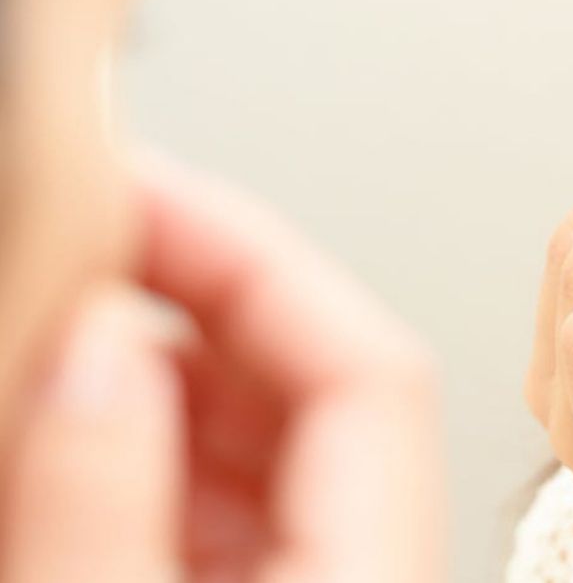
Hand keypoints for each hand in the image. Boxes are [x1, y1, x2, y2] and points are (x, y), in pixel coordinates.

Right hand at [0, 151, 446, 582]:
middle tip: (71, 249)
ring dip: (145, 391)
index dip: (254, 255)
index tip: (139, 186)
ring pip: (247, 462)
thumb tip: (98, 345)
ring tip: (41, 341)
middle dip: (187, 309)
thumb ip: (101, 496)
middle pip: (309, 400)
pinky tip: (47, 450)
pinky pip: (210, 531)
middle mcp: (362, 580)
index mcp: (373, 577)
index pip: (368, 368)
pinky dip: (132, 476)